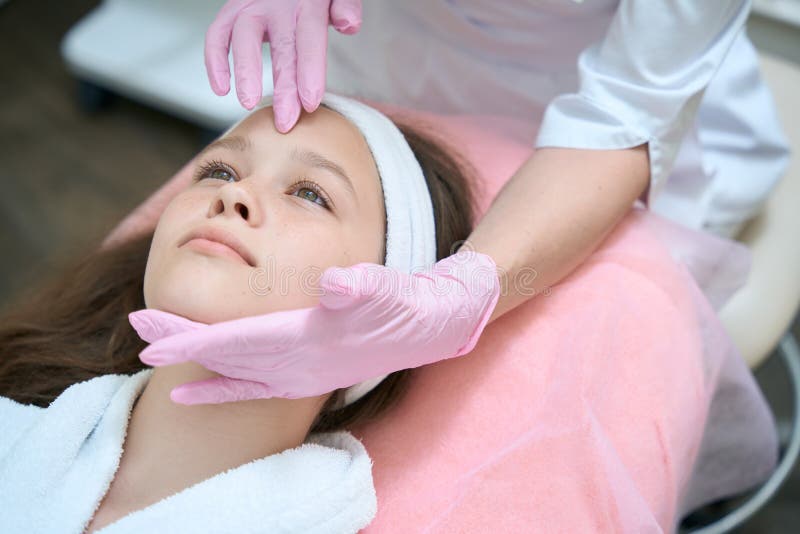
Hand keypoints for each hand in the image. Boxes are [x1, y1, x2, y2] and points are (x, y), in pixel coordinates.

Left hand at [130, 250, 499, 404]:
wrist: (437, 323)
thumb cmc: (411, 301)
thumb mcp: (391, 289)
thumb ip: (364, 287)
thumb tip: (337, 285)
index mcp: (310, 342)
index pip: (238, 345)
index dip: (192, 341)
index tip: (149, 341)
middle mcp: (301, 364)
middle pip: (227, 358)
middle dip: (181, 345)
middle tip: (136, 334)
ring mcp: (305, 370)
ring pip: (237, 368)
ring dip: (197, 360)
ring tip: (157, 351)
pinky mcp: (312, 368)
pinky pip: (258, 383)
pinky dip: (227, 384)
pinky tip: (204, 385)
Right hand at [205, 0, 361, 130]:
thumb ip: (346, 5)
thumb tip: (349, 24)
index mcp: (308, 1)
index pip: (310, 37)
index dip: (310, 70)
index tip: (309, 103)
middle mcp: (277, 3)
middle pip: (282, 46)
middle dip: (283, 87)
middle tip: (285, 120)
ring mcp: (252, 6)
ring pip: (243, 37)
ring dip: (245, 71)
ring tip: (248, 103)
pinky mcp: (232, 11)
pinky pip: (217, 34)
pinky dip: (214, 61)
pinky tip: (222, 89)